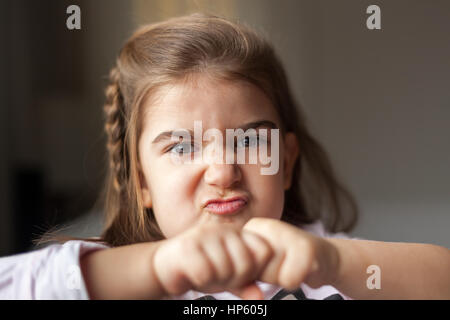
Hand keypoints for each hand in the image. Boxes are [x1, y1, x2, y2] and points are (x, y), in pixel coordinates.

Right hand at [152, 222, 273, 298]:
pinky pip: (205, 273)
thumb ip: (245, 285)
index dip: (255, 270)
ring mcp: (206, 235)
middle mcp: (224, 229)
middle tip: (218, 277)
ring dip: (215, 280)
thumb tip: (260, 298)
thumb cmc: (200, 269)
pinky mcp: (188, 245)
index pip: (264, 251)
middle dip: (234, 278)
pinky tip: (193, 273)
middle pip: (247, 263)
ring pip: (226, 269)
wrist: (163, 265)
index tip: (239, 275)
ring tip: (205, 273)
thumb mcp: (226, 278)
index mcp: (237, 233)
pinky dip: (200, 280)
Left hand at [243, 218, 339, 289]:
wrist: (324, 257)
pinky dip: (297, 281)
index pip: (241, 264)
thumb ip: (244, 266)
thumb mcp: (260, 261)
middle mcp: (268, 225)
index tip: (268, 262)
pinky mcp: (306, 248)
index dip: (254, 272)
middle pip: (256, 270)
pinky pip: (289, 280)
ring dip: (283, 278)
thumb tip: (235, 277)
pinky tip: (303, 268)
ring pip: (272, 276)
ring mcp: (288, 233)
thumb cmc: (288, 260)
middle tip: (284, 262)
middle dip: (269, 276)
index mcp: (253, 226)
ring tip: (292, 264)